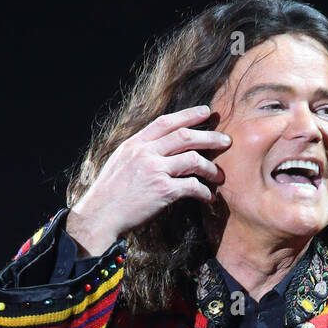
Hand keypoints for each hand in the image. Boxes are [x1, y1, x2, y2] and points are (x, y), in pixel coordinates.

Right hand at [66, 105, 231, 256]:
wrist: (100, 215)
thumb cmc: (110, 193)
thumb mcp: (121, 162)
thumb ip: (141, 151)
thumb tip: (161, 147)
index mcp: (135, 143)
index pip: (166, 122)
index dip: (189, 115)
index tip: (206, 112)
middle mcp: (146, 153)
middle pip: (185, 136)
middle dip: (210, 137)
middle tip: (226, 140)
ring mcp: (155, 170)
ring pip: (193, 159)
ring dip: (211, 167)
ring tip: (219, 176)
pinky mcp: (162, 191)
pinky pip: (192, 186)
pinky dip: (204, 191)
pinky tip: (209, 197)